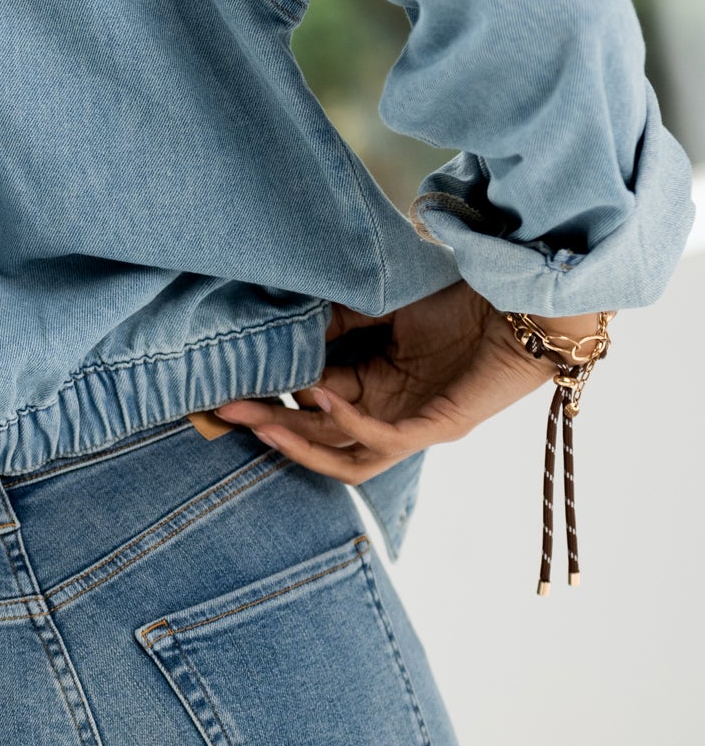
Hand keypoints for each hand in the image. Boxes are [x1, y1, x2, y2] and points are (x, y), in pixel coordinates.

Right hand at [212, 282, 604, 484]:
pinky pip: (381, 439)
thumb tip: (282, 321)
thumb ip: (338, 316)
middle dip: (264, 422)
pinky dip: (346, 422)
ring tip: (254, 422)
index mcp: (371, 382)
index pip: (305, 396)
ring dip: (296, 441)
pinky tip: (317, 395)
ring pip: (340, 452)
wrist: (527, 298)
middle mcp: (385, 409)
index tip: (221, 379)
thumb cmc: (461, 293)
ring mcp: (410, 422)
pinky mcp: (437, 426)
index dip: (266, 391)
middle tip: (217, 411)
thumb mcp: (382, 301)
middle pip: (313, 431)